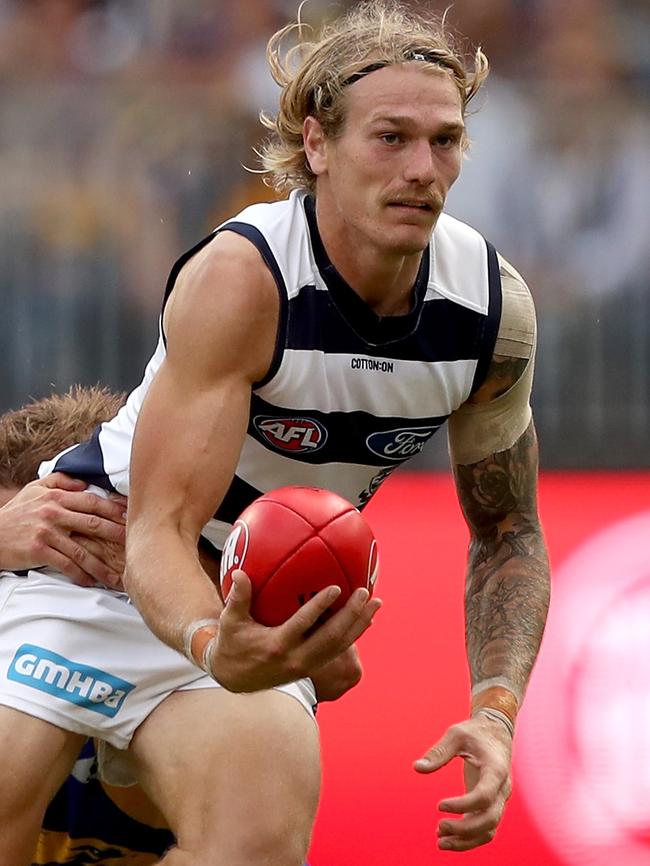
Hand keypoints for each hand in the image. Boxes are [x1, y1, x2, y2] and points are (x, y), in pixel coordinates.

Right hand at [0, 473, 126, 587]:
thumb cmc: (15, 513)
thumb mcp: (34, 489)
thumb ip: (60, 482)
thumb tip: (83, 484)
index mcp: (57, 497)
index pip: (93, 502)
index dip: (115, 510)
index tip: (132, 517)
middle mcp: (54, 513)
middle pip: (94, 524)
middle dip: (117, 536)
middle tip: (136, 546)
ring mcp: (47, 532)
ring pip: (82, 550)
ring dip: (102, 565)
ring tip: (117, 576)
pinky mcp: (38, 550)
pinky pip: (65, 564)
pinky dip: (80, 574)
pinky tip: (91, 582)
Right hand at [208, 570, 380, 692]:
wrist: (234, 680)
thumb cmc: (232, 644)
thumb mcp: (231, 622)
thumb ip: (238, 598)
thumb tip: (239, 573)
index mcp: (277, 645)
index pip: (303, 625)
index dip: (320, 607)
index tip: (336, 588)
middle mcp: (296, 659)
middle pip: (331, 638)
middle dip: (351, 615)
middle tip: (366, 593)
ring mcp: (307, 666)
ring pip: (340, 646)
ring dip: (360, 625)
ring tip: (376, 603)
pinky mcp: (312, 668)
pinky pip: (338, 650)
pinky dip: (353, 634)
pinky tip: (365, 618)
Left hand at [413, 714, 512, 851]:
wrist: (496, 733)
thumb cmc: (474, 733)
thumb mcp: (456, 734)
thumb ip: (439, 752)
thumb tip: (417, 768)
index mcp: (496, 770)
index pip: (484, 796)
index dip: (462, 805)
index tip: (439, 805)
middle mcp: (502, 789)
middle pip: (489, 819)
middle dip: (464, 829)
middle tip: (438, 827)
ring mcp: (499, 799)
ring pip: (489, 830)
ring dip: (466, 840)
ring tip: (440, 841)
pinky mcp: (492, 805)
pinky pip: (486, 829)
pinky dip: (469, 838)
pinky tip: (448, 836)